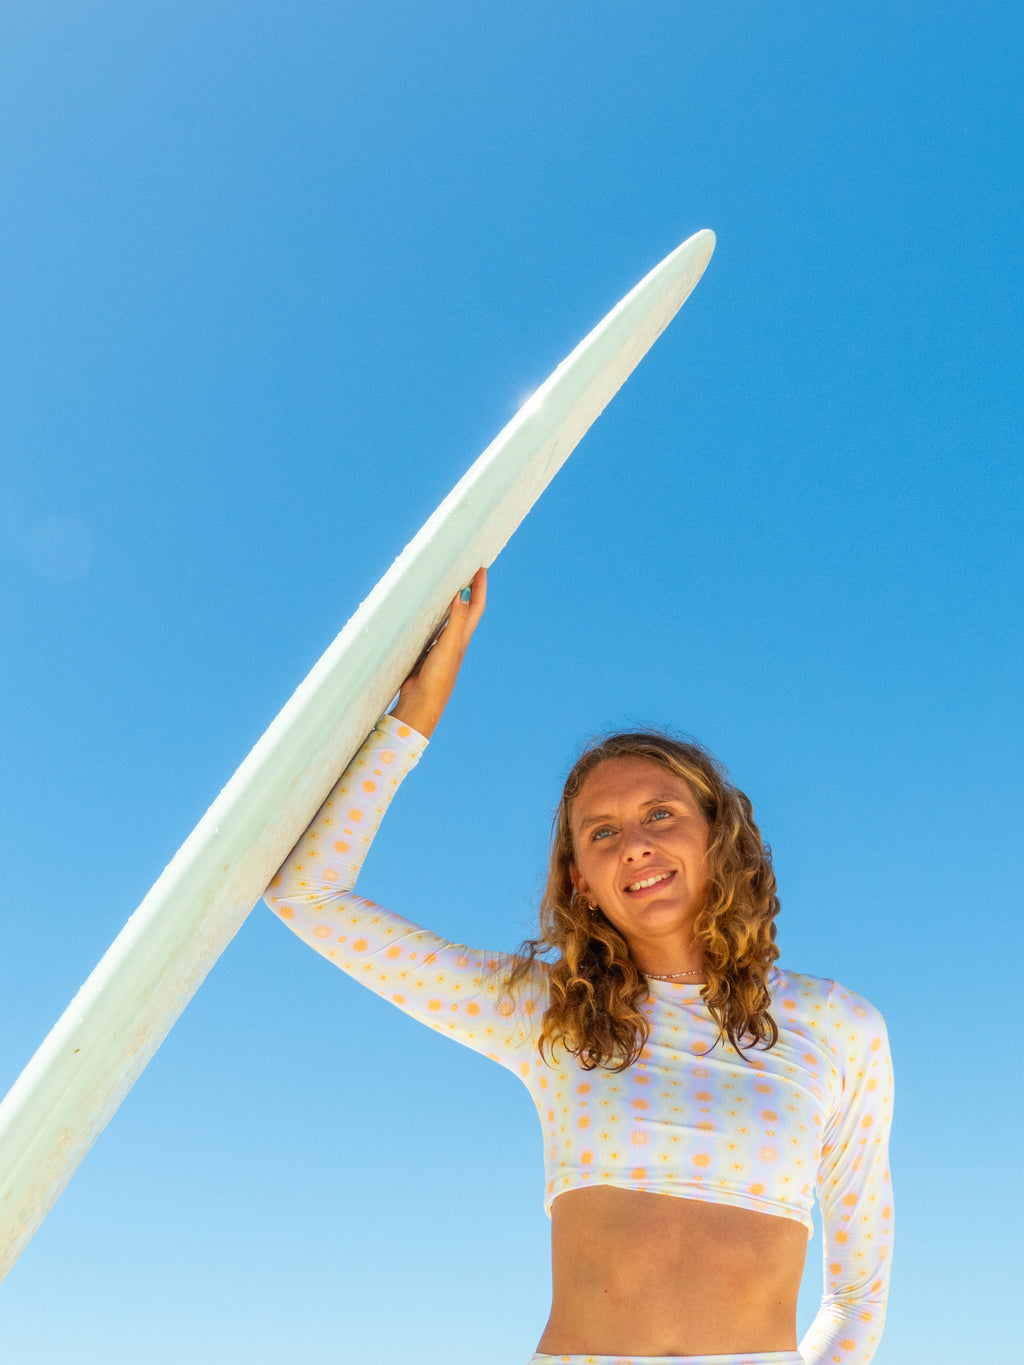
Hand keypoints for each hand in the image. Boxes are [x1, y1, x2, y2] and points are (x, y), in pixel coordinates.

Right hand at [390, 567, 486, 737]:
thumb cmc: (438, 678)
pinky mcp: (425, 653)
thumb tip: (463, 595)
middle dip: (469, 591)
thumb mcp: (448, 646)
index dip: (480, 588)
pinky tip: (424, 613)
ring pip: (450, 619)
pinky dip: (433, 616)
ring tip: (448, 586)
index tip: (481, 568)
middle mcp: (455, 641)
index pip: (476, 607)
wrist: (421, 704)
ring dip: (452, 603)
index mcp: (463, 638)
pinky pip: (432, 629)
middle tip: (468, 571)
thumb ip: (455, 621)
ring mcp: (440, 647)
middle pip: (466, 611)